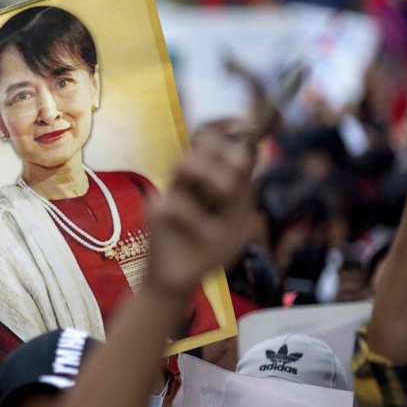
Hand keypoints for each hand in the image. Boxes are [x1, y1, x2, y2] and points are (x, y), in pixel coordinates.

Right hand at [144, 133, 253, 294]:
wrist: (182, 282)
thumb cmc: (208, 250)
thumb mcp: (237, 221)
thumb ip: (244, 191)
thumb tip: (252, 155)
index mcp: (206, 179)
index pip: (211, 141)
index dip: (225, 126)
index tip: (247, 124)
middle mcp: (186, 182)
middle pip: (197, 145)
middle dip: (222, 149)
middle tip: (239, 166)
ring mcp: (169, 194)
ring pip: (183, 163)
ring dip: (210, 171)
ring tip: (228, 191)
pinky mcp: (155, 213)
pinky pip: (176, 205)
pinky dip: (199, 219)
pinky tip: (213, 234)